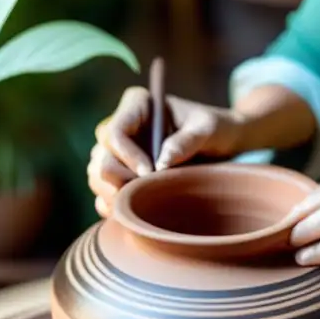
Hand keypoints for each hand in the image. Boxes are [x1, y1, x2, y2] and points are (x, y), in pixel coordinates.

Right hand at [87, 86, 245, 217]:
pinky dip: (113, 207)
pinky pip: (103, 194)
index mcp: (137, 105)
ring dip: (115, 196)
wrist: (223, 146)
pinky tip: (135, 213)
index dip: (127, 156)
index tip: (151, 172)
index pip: (114, 132)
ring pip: (97, 177)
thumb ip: (187, 140)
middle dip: (119, 180)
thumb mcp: (209, 129)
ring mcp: (117, 153)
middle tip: (148, 193)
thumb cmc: (216, 129)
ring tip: (144, 203)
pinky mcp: (121, 175)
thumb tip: (161, 162)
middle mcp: (121, 127)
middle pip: (101, 158)